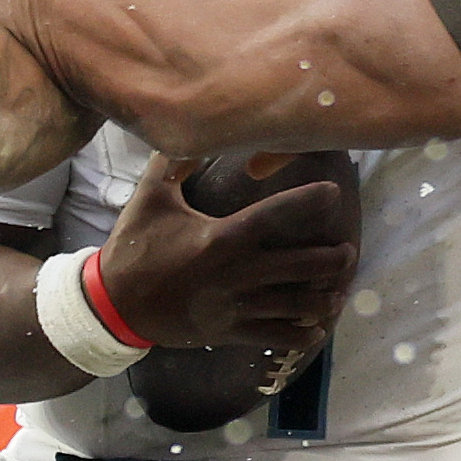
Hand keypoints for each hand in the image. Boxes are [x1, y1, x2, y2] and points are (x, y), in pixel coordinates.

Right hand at [97, 154, 356, 349]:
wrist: (112, 306)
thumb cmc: (134, 247)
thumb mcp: (151, 197)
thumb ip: (174, 161)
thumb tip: (190, 122)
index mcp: (221, 237)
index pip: (275, 215)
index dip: (308, 201)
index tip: (333, 191)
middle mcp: (235, 273)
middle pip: (300, 266)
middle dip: (332, 260)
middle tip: (347, 251)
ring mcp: (234, 307)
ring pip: (295, 306)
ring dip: (324, 298)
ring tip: (338, 289)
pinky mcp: (229, 333)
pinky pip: (275, 338)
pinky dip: (301, 334)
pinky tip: (316, 326)